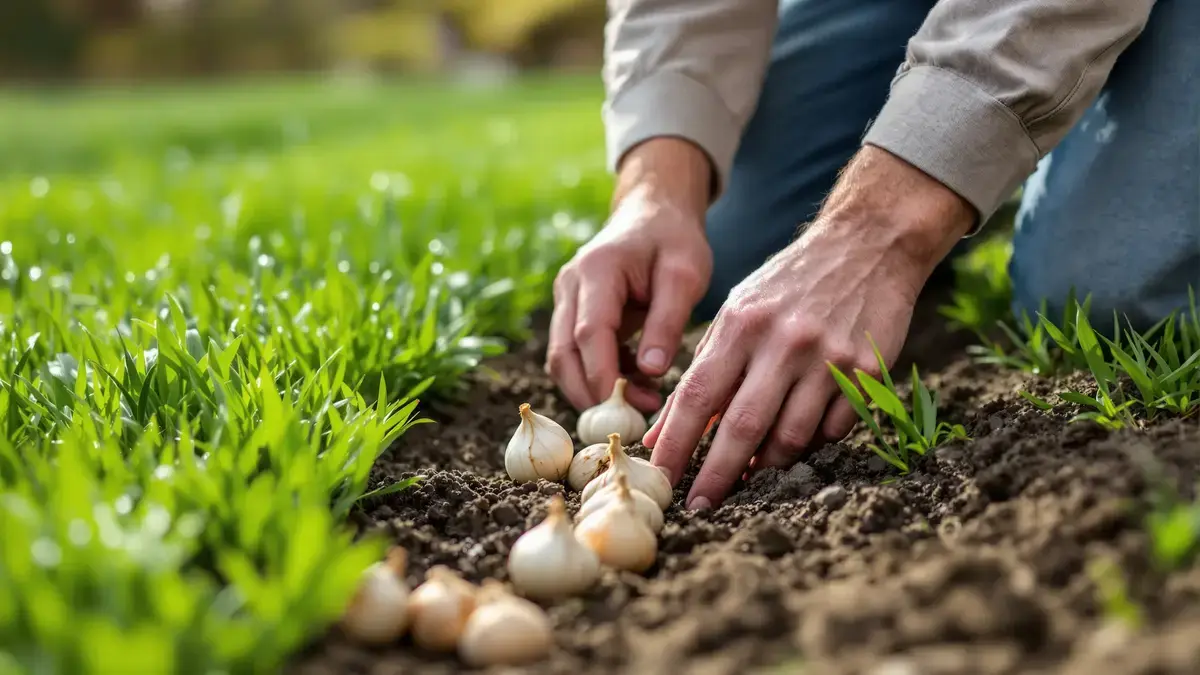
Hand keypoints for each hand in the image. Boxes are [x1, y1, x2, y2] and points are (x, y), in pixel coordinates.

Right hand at [546, 138, 713, 412]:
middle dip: (590, 394)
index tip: (621, 410)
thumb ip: (668, 321)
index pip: (588, 332)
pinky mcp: (573, 313)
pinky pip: (577, 355)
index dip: (600, 374)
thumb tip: (652, 371)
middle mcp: (570, 285)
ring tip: (646, 404)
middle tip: (630, 422)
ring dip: (595, 390)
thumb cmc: (674, 240)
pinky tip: (640, 386)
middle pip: (563, 353)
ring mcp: (566, 300)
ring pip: (564, 359)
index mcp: (597, 270)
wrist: (654, 214)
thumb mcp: (685, 274)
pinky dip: (602, 377)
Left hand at [644, 146, 974, 507]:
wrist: (867, 245)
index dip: (677, 442)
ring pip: (791, 436)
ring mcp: (829, 358)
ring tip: (749, 476)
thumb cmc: (788, 284)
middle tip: (700, 506)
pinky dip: (811, 443)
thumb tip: (664, 430)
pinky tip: (797, 443)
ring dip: (766, 465)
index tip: (662, 476)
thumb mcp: (737, 312)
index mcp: (742, 324)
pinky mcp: (867, 372)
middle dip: (716, 474)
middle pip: (743, 426)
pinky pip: (832, 429)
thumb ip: (704, 368)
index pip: (699, 395)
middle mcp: (784, 341)